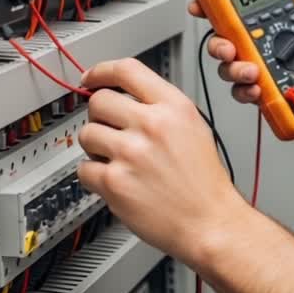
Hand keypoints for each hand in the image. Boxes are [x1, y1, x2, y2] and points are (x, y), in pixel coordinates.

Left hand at [76, 58, 240, 261]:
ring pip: (86, 134)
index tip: (91, 77)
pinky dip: (94, 176)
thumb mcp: (193, 127)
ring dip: (95, 147)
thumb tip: (124, 97)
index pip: (127, 70)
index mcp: (174, 107)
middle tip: (110, 131)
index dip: (101, 71)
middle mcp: (152, 125)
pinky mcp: (115, 182)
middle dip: (99, 117)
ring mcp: (131, 153)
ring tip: (117, 160)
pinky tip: (116, 181)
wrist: (210, 222)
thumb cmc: (204, 181)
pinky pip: (84, 169)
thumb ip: (160, 108)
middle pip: (98, 101)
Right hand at [189, 0, 293, 104]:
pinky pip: (241, 91)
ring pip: (227, 68)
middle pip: (218, 42)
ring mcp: (253, 66)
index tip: (199, 6)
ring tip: (253, 71)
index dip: (206, 6)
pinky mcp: (260, 88)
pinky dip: (245, 91)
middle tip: (230, 48)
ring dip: (234, 70)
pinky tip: (257, 88)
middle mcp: (251, 43)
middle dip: (217, 45)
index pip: (226, 11)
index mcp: (259, 20)